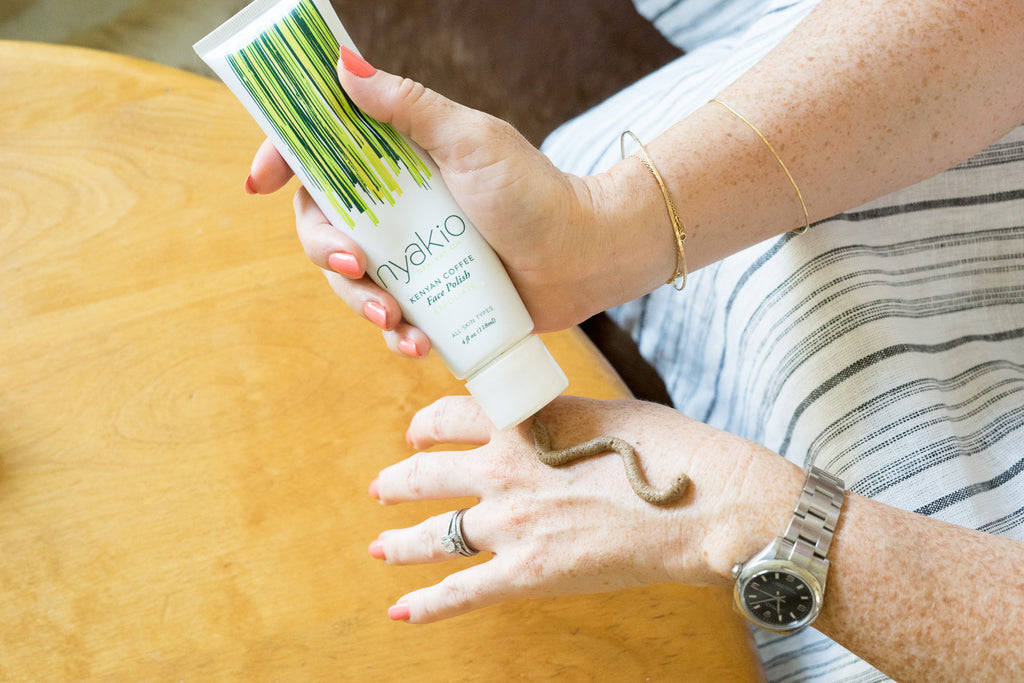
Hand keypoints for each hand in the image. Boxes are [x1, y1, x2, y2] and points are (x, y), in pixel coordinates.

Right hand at [247, 54, 630, 358]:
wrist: (585, 256)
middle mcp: (396, 208)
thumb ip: (409, 108)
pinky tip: (417, 345)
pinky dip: (396, 336)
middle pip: (324, 227)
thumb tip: (344, 65)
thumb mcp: (471, 140)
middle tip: (358, 263)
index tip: (260, 181)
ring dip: (359, 302)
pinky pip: (391, 321)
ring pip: (350, 281)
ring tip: (393, 319)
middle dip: (327, 250)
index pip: (322, 155)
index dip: (283, 161)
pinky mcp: (431, 301)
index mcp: (397, 162)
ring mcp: (411, 257)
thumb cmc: (535, 191)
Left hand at [367, 395, 803, 622]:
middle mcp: (504, 468)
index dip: (427, 425)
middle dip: (398, 480)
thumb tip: (538, 418)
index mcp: (521, 421)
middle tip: (383, 487)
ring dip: (399, 543)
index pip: (450, 415)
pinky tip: (400, 612)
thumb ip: (555, 415)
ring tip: (379, 546)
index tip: (419, 432)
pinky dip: (425, 605)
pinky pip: (461, 593)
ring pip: (432, 535)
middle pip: (426, 473)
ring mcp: (511, 523)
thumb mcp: (603, 410)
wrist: (704, 502)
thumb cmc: (668, 449)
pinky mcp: (528, 573)